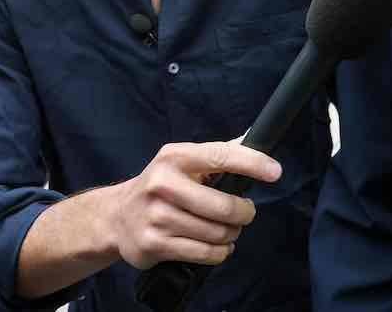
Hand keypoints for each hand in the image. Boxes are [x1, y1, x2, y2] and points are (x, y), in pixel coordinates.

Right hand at [107, 140, 281, 269]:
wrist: (116, 216)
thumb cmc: (161, 185)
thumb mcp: (182, 160)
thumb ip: (218, 152)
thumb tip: (254, 138)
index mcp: (175, 156)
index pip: (221, 156)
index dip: (252, 163)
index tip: (274, 172)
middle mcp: (163, 184)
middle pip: (223, 206)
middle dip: (244, 213)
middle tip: (245, 213)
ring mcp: (157, 216)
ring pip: (217, 233)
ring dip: (231, 234)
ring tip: (227, 229)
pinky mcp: (154, 244)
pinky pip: (204, 253)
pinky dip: (220, 252)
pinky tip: (218, 246)